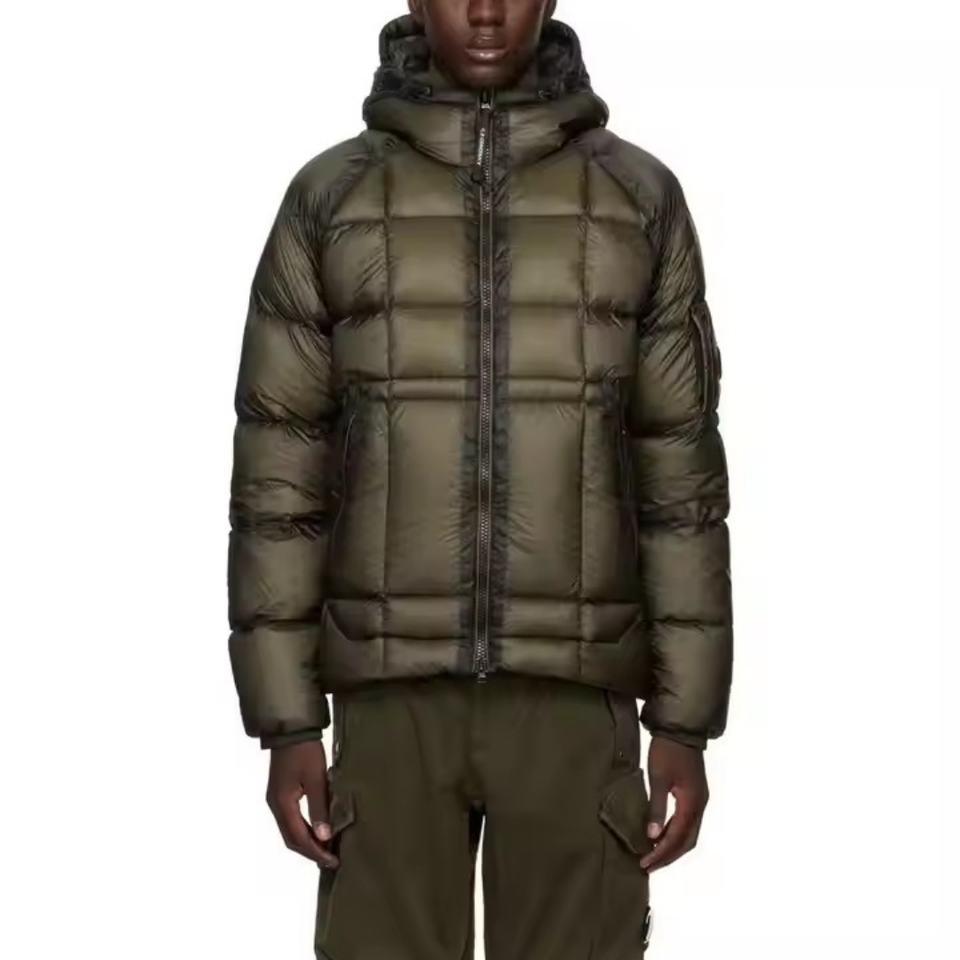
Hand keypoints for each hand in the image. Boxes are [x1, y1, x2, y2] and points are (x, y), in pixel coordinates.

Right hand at [265, 739, 339, 867]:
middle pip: (291, 838)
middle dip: (310, 851)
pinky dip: (304, 829)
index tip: (332, 861)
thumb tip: (324, 837)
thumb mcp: (316, 779)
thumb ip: (319, 808)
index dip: (315, 852)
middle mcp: (275, 805)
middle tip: (331, 859)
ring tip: (326, 849)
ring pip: (290, 830)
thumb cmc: (305, 752)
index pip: (298, 838)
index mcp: (282, 804)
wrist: (291, 729)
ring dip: (307, 841)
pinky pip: (291, 819)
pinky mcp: (281, 793)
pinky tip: (318, 829)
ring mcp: (276, 800)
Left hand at [639, 736, 708, 870]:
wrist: (680, 729)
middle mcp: (700, 805)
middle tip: (648, 865)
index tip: (645, 863)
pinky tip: (661, 835)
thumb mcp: (658, 778)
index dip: (662, 852)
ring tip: (653, 855)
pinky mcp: (695, 794)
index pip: (678, 837)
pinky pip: (688, 822)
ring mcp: (700, 800)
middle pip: (687, 840)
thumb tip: (652, 835)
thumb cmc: (666, 751)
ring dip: (673, 846)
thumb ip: (657, 807)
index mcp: (692, 803)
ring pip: (689, 833)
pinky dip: (675, 833)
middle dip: (668, 855)